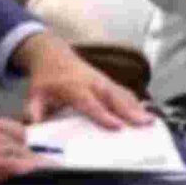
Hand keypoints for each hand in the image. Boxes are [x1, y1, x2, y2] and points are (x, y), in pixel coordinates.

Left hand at [20, 36, 152, 128]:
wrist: (53, 57)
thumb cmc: (45, 80)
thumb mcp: (34, 94)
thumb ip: (33, 109)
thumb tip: (33, 124)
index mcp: (74, 88)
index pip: (91, 103)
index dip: (104, 115)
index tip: (117, 126)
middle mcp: (93, 83)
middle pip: (114, 98)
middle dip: (130, 111)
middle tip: (145, 123)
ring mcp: (103, 81)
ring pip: (123, 94)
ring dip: (137, 108)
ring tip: (152, 121)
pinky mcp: (109, 83)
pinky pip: (124, 93)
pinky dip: (136, 103)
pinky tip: (146, 114)